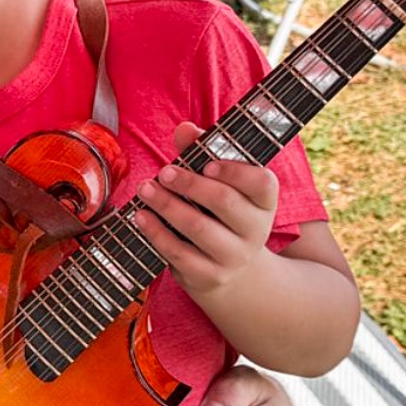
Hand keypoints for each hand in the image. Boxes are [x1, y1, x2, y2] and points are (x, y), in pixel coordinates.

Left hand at [131, 123, 279, 297]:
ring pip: (198, 228)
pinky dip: (157, 233)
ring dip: (167, 205)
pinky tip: (141, 216)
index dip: (235, 172)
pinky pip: (179, 253)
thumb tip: (185, 129)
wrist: (231, 273)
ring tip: (146, 189)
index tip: (206, 164)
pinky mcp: (209, 277)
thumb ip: (202, 152)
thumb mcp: (218, 184)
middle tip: (164, 172)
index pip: (262, 183)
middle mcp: (255, 231)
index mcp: (264, 202)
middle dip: (190, 184)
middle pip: (224, 201)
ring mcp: (234, 257)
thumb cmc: (219, 214)